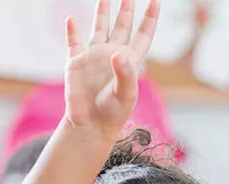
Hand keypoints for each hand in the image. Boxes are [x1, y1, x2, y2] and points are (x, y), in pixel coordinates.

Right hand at [62, 0, 159, 137]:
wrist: (90, 126)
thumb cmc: (112, 114)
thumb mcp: (125, 95)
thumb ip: (125, 74)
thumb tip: (119, 53)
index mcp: (129, 61)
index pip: (143, 35)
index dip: (150, 18)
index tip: (156, 1)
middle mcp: (112, 55)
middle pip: (122, 25)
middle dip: (127, 7)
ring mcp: (94, 57)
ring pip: (99, 28)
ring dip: (102, 12)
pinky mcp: (76, 63)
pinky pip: (73, 42)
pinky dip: (72, 30)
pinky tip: (72, 18)